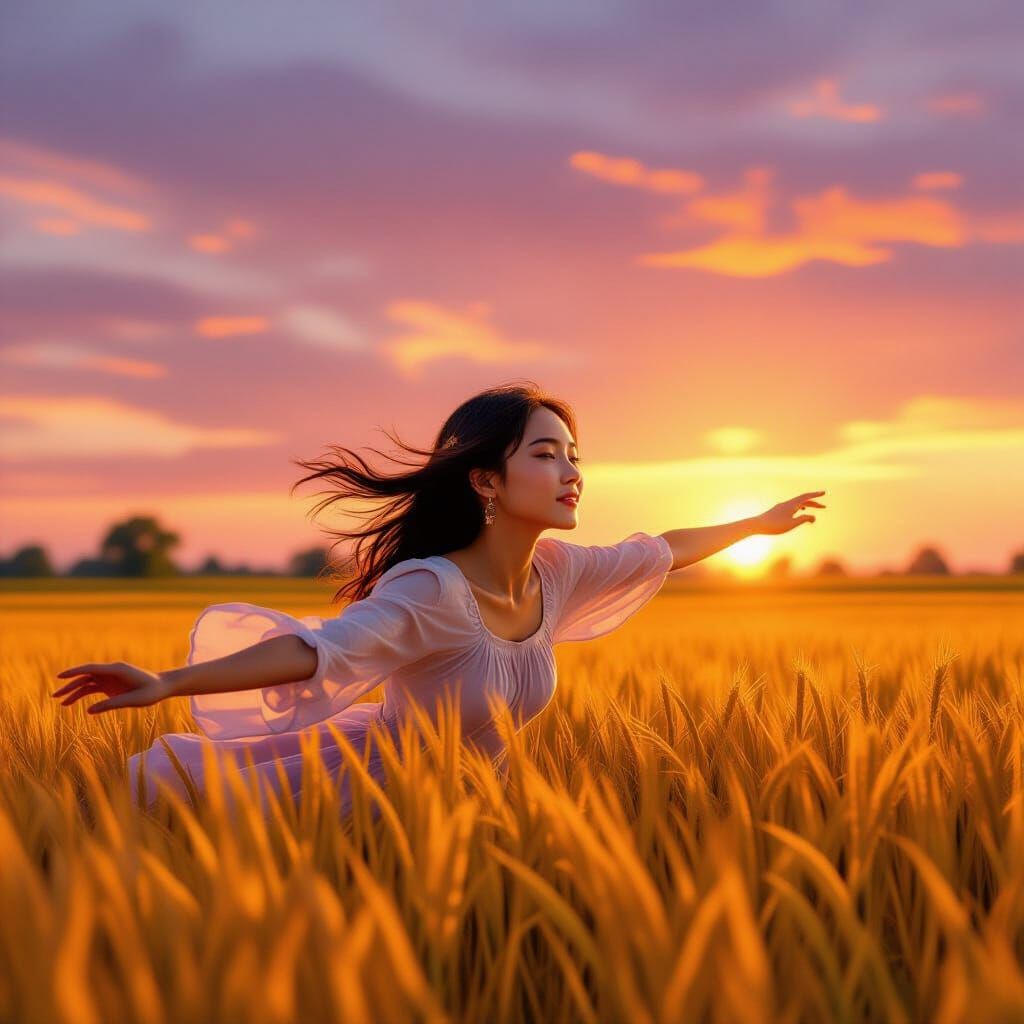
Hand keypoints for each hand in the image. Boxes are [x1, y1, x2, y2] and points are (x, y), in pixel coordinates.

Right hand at [51, 662, 172, 713]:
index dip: (74, 672)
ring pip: (87, 683)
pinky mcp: (111, 685)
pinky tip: (74, 704)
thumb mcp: (133, 700)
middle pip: (86, 676)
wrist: (162, 687)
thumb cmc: (151, 692)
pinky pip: (93, 689)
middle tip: (54, 696)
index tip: (60, 676)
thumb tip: (88, 711)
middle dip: (70, 685)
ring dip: (74, 691)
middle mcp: (111, 672)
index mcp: (117, 670)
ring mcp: (110, 678)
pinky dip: (83, 695)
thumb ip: (111, 704)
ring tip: (61, 703)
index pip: (91, 669)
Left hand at [755, 491, 826, 535]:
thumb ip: (804, 519)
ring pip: (796, 503)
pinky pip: (791, 507)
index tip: (824, 492)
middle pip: (803, 500)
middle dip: (814, 503)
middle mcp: (786, 503)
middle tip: (824, 507)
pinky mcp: (776, 511)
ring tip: (813, 508)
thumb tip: (814, 517)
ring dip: (806, 505)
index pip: (806, 496)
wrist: (756, 525)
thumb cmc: (774, 525)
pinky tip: (798, 512)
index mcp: (791, 504)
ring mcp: (781, 507)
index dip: (816, 494)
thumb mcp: (792, 524)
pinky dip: (798, 508)